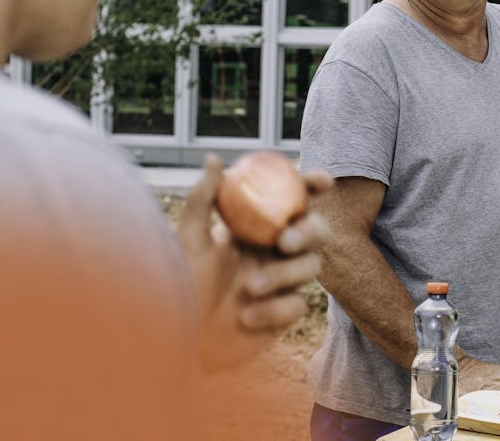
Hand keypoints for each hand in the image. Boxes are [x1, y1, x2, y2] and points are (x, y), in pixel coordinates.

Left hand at [176, 154, 330, 371]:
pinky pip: (298, 304)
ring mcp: (281, 281)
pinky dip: (274, 309)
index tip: (321, 181)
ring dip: (283, 275)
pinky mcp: (284, 313)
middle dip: (308, 232)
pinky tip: (246, 318)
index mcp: (254, 228)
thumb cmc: (178, 287)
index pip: (291, 199)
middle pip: (315, 229)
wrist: (177, 340)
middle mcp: (272, 251)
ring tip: (248, 289)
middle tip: (284, 243)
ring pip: (311, 266)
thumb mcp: (188, 241)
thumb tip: (214, 160)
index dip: (312, 186)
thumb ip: (202, 200)